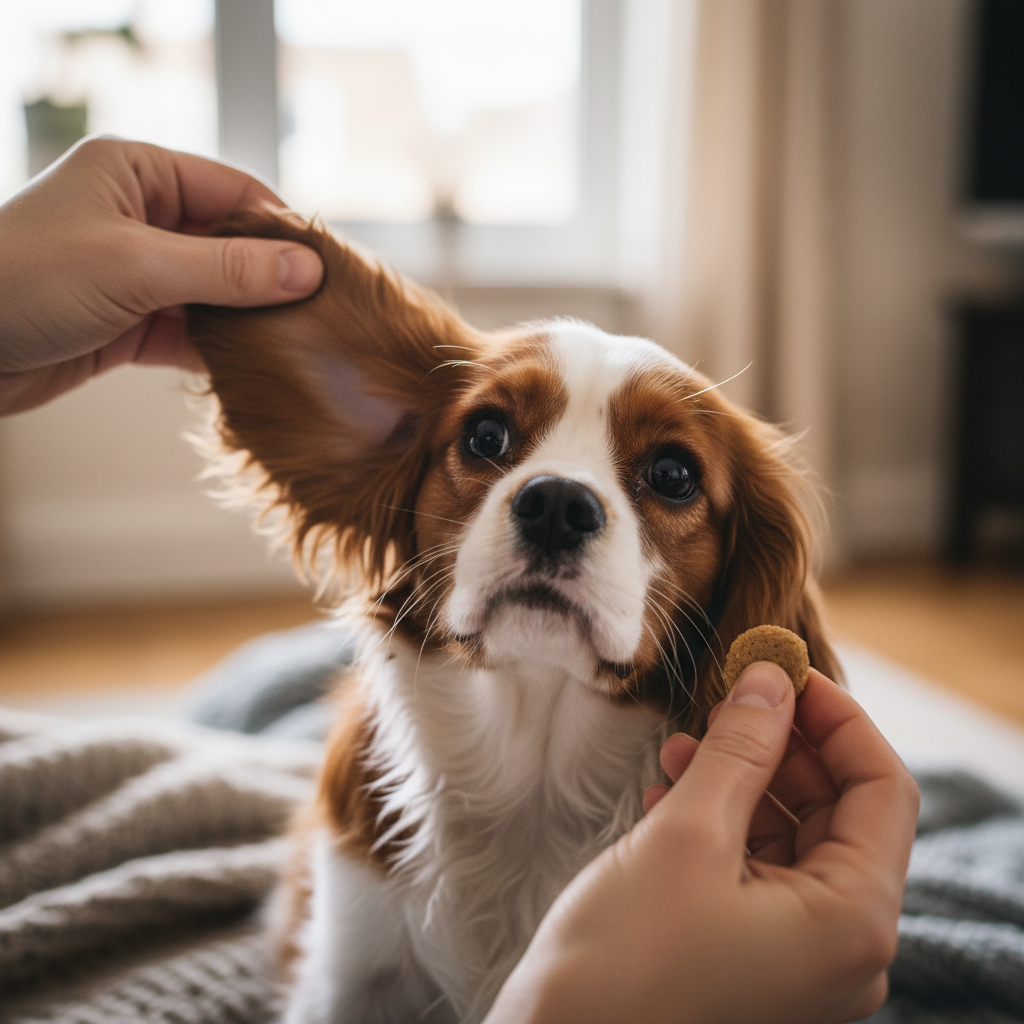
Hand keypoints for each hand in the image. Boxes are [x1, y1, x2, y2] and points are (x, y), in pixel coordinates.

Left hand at [0, 136, 323, 413]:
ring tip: (299, 342)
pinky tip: (256, 366)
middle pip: (229, 244)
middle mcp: (139, 217)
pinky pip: (192, 332)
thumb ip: (227, 270)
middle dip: (271, 278)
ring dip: (249, 318)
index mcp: (137, 173)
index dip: (282, 228)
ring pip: (214, 292)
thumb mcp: (137, 266)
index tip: (327, 266)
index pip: (232, 191)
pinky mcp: (129, 323)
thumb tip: (308, 270)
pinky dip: (222, 349)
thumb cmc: (25, 279)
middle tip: (321, 311)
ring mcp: (135, 273)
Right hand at [485, 664, 919, 1023]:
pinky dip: (723, 821)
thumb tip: (772, 679)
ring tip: (680, 744)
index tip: (784, 671)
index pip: (884, 789)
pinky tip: (669, 790)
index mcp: (853, 921)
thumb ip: (741, 749)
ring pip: (793, 837)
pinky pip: (758, 871)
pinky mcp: (754, 960)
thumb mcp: (687, 834)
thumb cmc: (623, 960)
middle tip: (726, 699)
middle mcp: (843, 947)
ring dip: (743, 779)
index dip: (837, 719)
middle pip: (840, 812)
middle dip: (782, 746)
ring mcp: (799, 960)